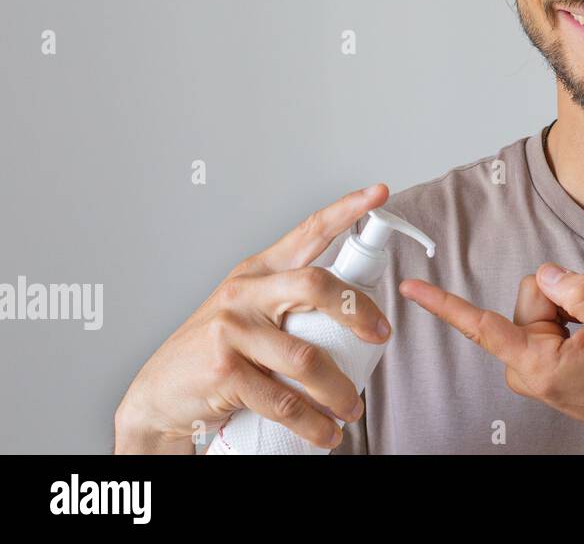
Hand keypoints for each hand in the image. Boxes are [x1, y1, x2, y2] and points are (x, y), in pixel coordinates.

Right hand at [113, 184, 392, 453]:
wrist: (158, 397)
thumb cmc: (216, 352)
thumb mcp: (249, 313)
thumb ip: (292, 303)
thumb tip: (361, 312)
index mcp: (258, 272)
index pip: (308, 231)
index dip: (346, 210)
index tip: (379, 193)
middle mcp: (244, 292)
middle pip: (316, 285)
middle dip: (358, 311)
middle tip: (382, 337)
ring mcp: (232, 330)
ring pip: (307, 357)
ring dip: (339, 390)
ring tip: (351, 408)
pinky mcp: (225, 371)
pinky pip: (284, 400)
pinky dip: (312, 422)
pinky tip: (325, 432)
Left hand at [399, 263, 583, 453]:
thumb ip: (582, 295)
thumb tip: (548, 272)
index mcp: (537, 363)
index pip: (481, 326)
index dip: (444, 304)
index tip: (410, 289)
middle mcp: (522, 362)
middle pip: (531, 294)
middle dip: (565, 298)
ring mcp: (527, 358)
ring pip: (541, 300)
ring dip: (571, 308)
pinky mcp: (534, 352)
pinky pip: (548, 312)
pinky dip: (570, 316)